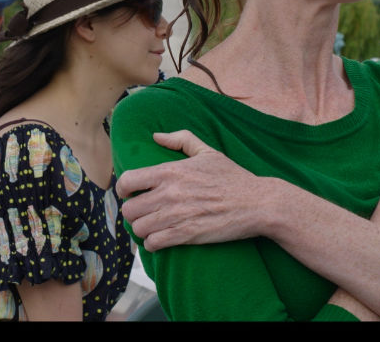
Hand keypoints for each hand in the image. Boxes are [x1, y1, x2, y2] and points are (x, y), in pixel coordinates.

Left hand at [116, 130, 271, 251]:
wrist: (257, 203)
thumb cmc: (233, 177)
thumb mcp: (207, 151)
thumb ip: (180, 139)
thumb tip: (157, 136)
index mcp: (170, 171)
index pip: (127, 180)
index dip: (122, 189)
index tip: (128, 194)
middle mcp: (169, 193)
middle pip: (129, 209)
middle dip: (133, 212)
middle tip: (142, 213)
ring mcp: (177, 215)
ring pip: (139, 228)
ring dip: (142, 229)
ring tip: (151, 227)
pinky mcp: (186, 234)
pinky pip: (154, 243)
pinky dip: (153, 243)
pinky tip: (160, 239)